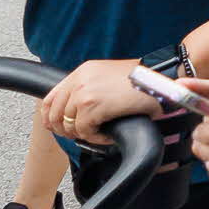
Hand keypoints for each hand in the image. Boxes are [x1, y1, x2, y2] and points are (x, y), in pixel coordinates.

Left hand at [39, 58, 162, 143]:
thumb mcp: (109, 76)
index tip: (56, 127)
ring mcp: (83, 93)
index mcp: (82, 71)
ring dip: (84, 134)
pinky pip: (84, 131)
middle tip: (82, 134)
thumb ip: (91, 87)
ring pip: (70, 125)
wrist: (158, 79)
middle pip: (56, 114)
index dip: (50, 116)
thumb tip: (80, 109)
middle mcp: (79, 80)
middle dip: (66, 129)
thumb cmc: (142, 79)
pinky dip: (95, 137)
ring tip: (100, 133)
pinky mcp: (92, 106)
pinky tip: (107, 133)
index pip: (50, 97)